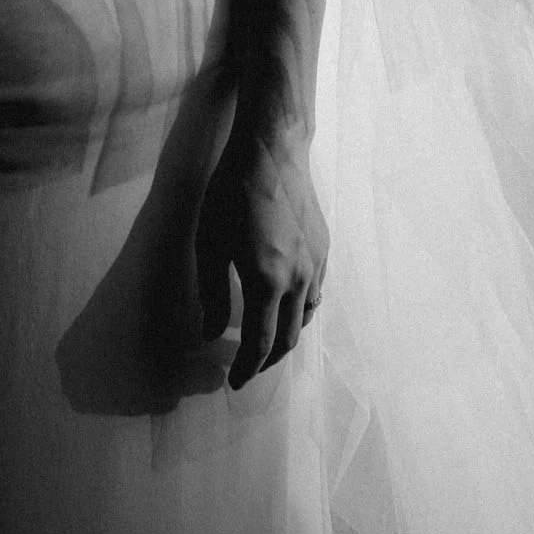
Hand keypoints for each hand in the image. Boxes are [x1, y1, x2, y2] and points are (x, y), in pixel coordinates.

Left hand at [195, 99, 329, 387]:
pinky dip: (301, 311)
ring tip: (266, 341)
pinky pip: (316, 293)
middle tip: (248, 369)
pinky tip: (286, 304)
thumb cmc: (232, 192)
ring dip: (287, 337)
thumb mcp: (210, 243)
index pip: (259, 343)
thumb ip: (212, 293)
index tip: (235, 383)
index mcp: (267, 282)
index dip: (247, 369)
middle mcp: (298, 280)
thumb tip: (211, 334)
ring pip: (307, 318)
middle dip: (267, 360)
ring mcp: (316, 264)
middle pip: (288, 338)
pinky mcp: (323, 249)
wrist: (273, 149)